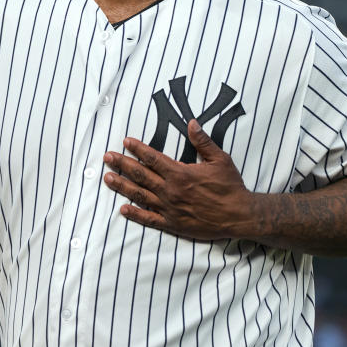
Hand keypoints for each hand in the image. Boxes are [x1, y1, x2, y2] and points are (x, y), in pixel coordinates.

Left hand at [102, 119, 253, 239]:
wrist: (239, 215)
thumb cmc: (231, 186)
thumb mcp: (220, 159)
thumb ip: (203, 141)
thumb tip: (191, 122)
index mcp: (180, 173)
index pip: (152, 158)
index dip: (137, 149)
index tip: (125, 142)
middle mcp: (171, 191)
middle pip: (140, 175)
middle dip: (122, 164)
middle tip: (107, 157)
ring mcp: (170, 209)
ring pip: (140, 196)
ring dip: (122, 186)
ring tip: (107, 178)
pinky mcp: (172, 224)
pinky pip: (149, 219)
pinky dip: (135, 214)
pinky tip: (123, 209)